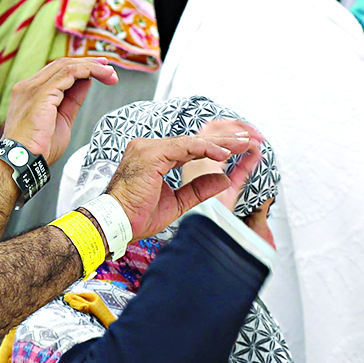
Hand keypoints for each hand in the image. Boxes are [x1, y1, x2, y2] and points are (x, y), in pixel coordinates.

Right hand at [0, 58, 120, 162]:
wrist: (22, 160)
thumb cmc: (38, 148)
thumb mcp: (62, 120)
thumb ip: (72, 100)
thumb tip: (85, 83)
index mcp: (30, 93)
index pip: (56, 72)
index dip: (80, 68)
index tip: (100, 71)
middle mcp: (28, 87)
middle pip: (62, 64)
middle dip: (89, 64)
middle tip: (109, 69)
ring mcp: (33, 88)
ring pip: (66, 65)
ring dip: (92, 66)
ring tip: (109, 73)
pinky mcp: (41, 93)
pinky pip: (68, 73)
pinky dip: (88, 70)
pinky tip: (101, 75)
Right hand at [103, 127, 261, 240]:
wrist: (116, 224)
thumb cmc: (136, 216)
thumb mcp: (178, 202)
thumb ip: (199, 189)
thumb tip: (222, 179)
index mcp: (152, 159)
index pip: (189, 148)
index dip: (215, 148)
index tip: (237, 149)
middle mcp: (148, 149)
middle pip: (193, 141)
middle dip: (223, 140)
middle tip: (247, 139)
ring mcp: (147, 149)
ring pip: (191, 141)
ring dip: (220, 142)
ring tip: (242, 143)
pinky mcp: (150, 155)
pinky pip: (184, 147)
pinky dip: (206, 149)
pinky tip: (223, 153)